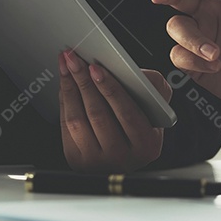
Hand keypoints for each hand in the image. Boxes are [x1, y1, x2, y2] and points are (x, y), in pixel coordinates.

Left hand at [58, 50, 170, 172]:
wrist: (124, 154)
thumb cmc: (141, 124)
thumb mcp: (157, 107)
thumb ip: (153, 86)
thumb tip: (131, 70)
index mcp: (146, 144)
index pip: (127, 113)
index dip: (110, 88)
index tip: (96, 67)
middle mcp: (122, 157)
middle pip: (98, 114)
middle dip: (83, 82)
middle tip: (74, 59)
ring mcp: (97, 161)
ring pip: (77, 120)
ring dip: (69, 88)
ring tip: (66, 66)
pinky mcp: (77, 160)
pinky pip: (65, 126)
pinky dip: (64, 101)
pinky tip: (65, 84)